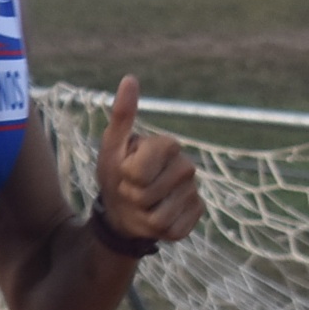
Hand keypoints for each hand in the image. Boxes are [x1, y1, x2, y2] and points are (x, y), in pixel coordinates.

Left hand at [95, 75, 201, 246]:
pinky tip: (156, 218)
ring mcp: (194, 191)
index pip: (139, 171)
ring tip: (142, 206)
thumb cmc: (116, 175)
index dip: (125, 178)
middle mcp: (187, 166)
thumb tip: (129, 78)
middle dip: (131, 198)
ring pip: (159, 217)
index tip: (124, 172)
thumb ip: (122, 115)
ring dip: (142, 217)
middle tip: (131, 191)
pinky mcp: (197, 213)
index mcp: (167, 145)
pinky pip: (173, 231)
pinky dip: (158, 231)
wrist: (125, 211)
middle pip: (147, 195)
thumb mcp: (111, 148)